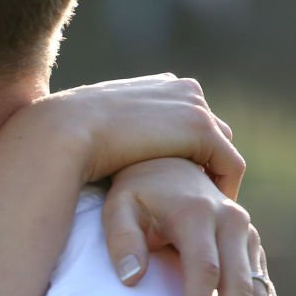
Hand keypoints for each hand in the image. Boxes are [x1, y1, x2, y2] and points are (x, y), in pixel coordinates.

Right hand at [27, 74, 244, 195]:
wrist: (66, 131)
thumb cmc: (70, 133)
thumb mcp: (100, 122)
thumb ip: (119, 126)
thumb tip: (118, 144)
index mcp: (161, 84)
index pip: (189, 118)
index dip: (184, 151)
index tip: (175, 181)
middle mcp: (184, 89)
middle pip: (212, 132)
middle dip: (204, 162)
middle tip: (191, 197)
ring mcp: (196, 108)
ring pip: (222, 150)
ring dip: (212, 176)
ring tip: (199, 206)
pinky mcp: (202, 131)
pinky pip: (229, 166)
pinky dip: (223, 188)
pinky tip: (206, 211)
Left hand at [102, 158, 278, 295]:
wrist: (169, 165)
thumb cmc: (136, 192)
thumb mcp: (119, 207)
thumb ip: (122, 240)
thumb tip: (130, 280)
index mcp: (199, 213)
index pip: (203, 267)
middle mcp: (233, 224)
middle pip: (240, 286)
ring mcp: (248, 237)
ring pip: (260, 293)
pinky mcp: (254, 251)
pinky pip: (267, 292)